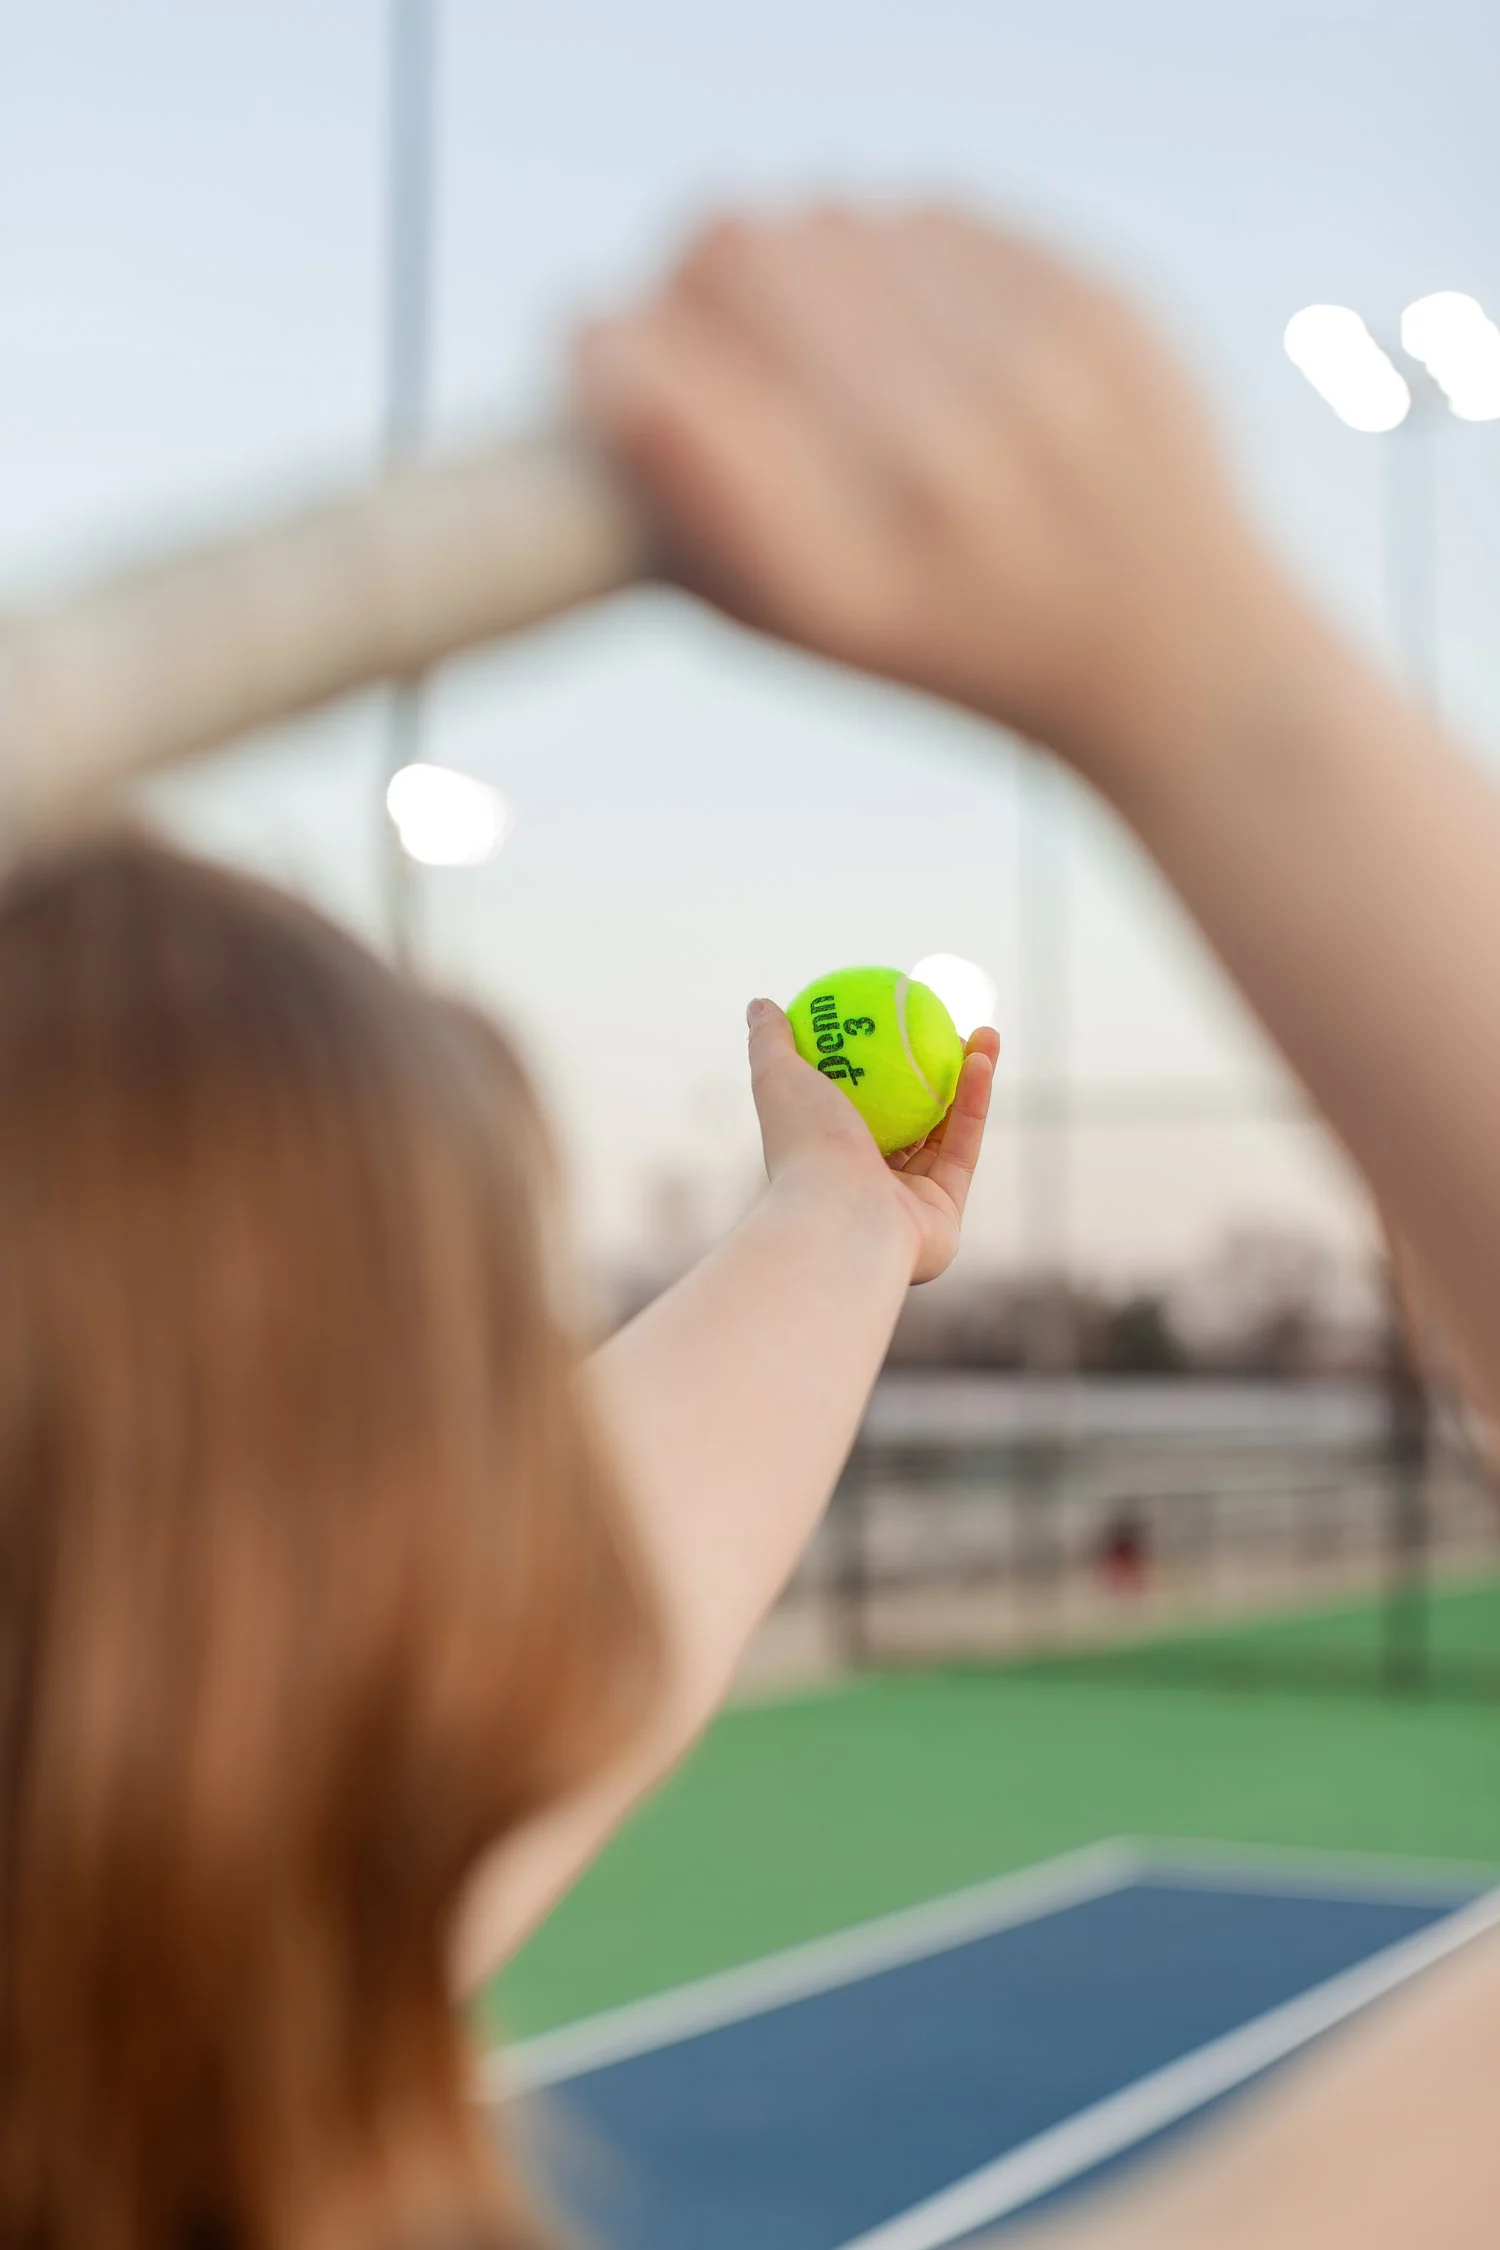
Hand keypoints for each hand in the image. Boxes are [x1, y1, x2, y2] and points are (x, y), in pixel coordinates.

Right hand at [577, 206, 1300, 806]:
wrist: (1176, 655)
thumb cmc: (949, 642)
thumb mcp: (804, 627)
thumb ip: (688, 509)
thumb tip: (605, 355)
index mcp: (839, 581)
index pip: (657, 390)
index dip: (602, 348)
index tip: (603, 355)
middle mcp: (937, 474)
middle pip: (734, 255)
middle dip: (693, 281)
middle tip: (708, 328)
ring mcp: (1032, 378)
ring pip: (827, 214)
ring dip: (798, 262)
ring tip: (826, 338)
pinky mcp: (1099, 307)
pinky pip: (928, 208)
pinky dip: (895, 256)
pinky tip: (918, 329)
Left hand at [746, 997, 997, 1285]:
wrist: (843, 1221)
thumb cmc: (806, 1146)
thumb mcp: (777, 1077)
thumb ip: (770, 1040)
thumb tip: (760, 1003)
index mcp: (824, 1157)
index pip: (853, 1103)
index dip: (878, 1059)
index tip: (896, 1013)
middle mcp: (864, 1183)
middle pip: (906, 1116)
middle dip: (932, 1067)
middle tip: (945, 1022)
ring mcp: (906, 1202)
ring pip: (943, 1131)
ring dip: (965, 1077)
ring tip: (980, 1031)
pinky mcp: (945, 1214)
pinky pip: (961, 1147)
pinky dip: (974, 1100)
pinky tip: (982, 1056)